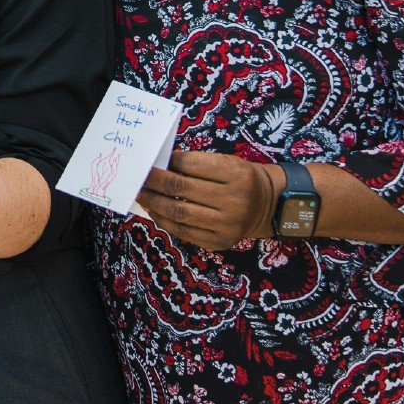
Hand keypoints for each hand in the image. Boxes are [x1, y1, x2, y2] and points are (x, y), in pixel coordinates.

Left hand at [137, 151, 279, 251]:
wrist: (267, 206)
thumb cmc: (240, 178)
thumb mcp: (226, 162)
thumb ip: (196, 163)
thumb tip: (159, 165)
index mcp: (236, 174)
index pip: (190, 164)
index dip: (166, 162)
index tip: (150, 161)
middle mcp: (234, 200)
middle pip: (181, 188)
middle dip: (153, 181)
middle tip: (136, 176)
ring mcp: (227, 225)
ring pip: (178, 212)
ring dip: (153, 202)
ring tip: (140, 193)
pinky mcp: (219, 242)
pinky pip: (183, 231)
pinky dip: (164, 220)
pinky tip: (154, 210)